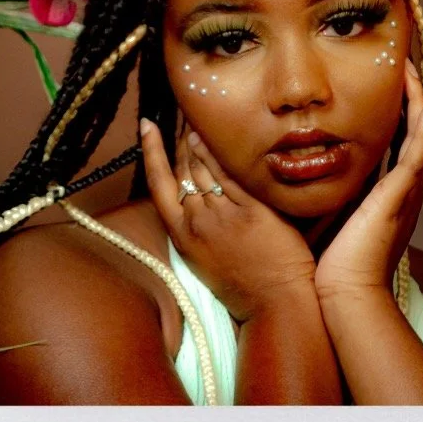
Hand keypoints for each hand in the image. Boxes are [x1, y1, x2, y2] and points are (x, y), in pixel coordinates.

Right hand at [141, 117, 316, 320]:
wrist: (276, 306)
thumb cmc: (244, 288)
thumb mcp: (205, 262)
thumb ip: (198, 230)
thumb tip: (196, 201)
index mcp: (182, 238)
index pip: (158, 185)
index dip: (151, 152)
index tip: (146, 127)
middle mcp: (198, 223)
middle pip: (183, 170)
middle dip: (182, 140)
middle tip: (185, 115)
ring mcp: (223, 216)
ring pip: (204, 168)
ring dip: (200, 141)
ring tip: (200, 120)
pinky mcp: (251, 212)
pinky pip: (231, 176)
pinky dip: (221, 154)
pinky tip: (216, 137)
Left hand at [314, 58, 422, 302]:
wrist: (344, 293)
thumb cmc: (330, 261)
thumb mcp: (325, 212)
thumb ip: (318, 188)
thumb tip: (291, 163)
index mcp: (384, 193)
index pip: (391, 142)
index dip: (390, 112)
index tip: (380, 83)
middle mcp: (401, 189)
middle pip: (409, 133)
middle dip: (407, 99)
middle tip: (403, 65)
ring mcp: (405, 191)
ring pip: (417, 136)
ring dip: (416, 102)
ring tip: (413, 70)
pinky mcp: (401, 195)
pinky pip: (418, 153)